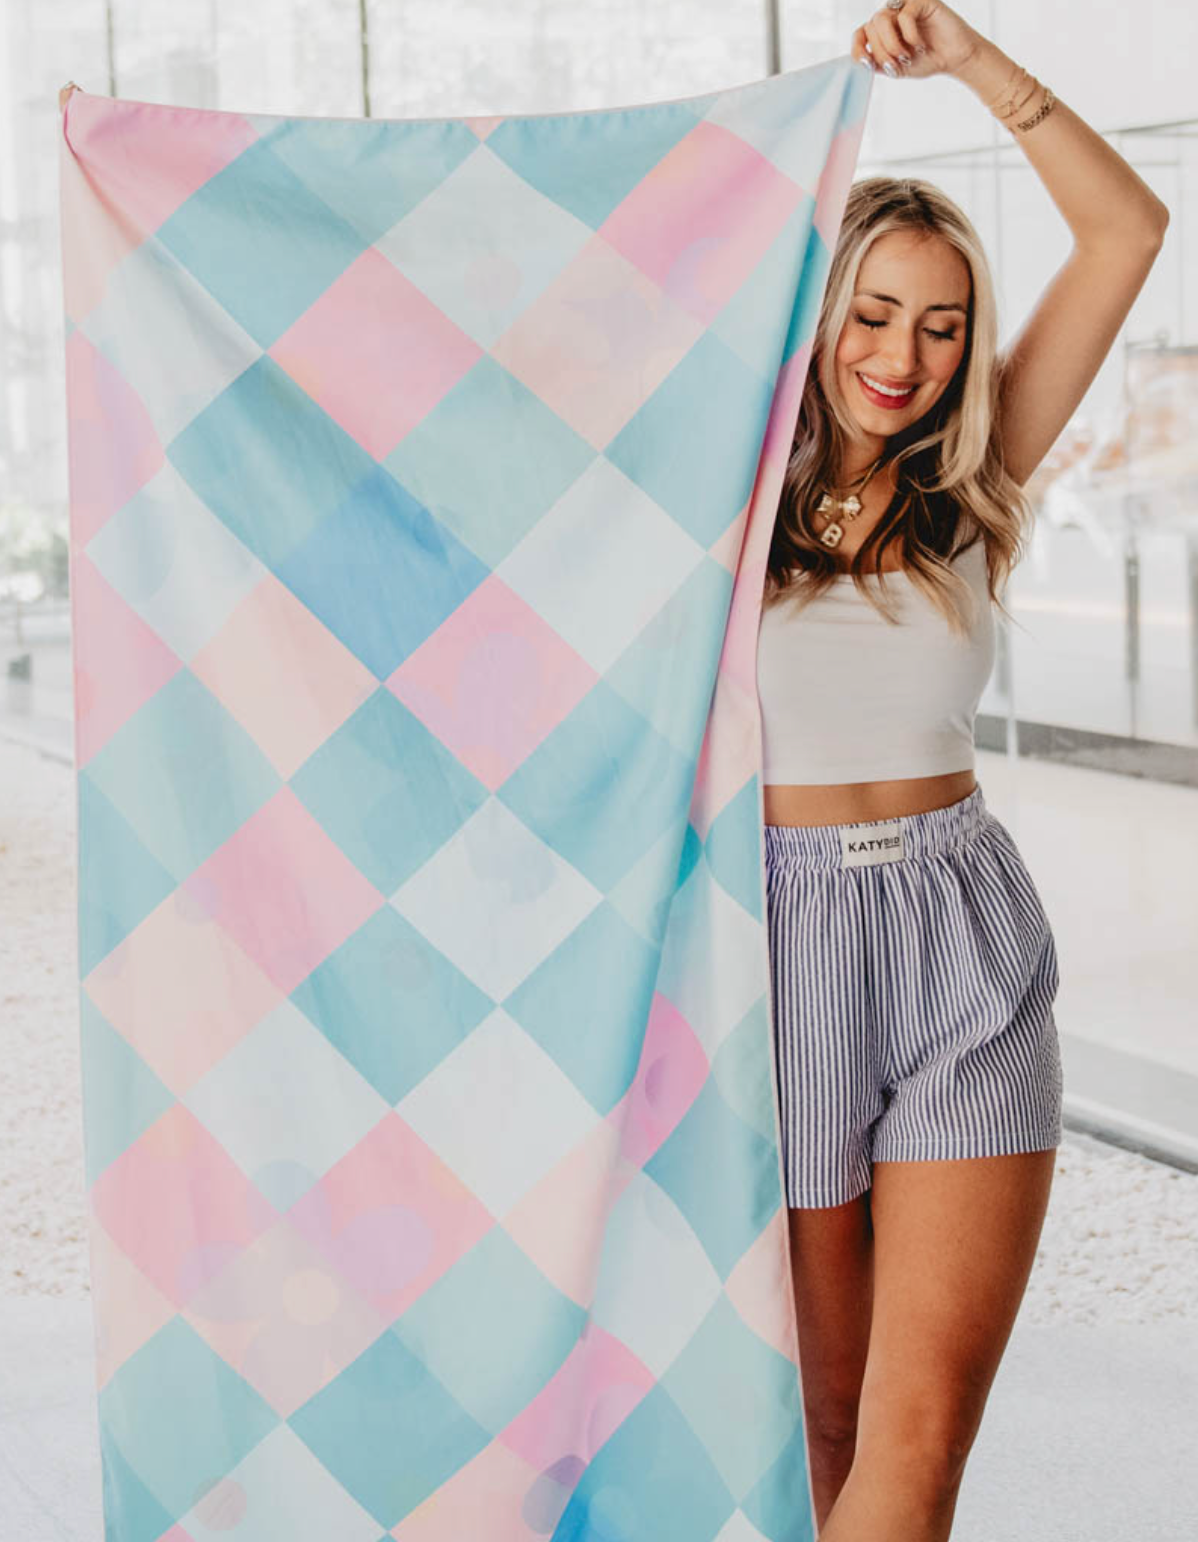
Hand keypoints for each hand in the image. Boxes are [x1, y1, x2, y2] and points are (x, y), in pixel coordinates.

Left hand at [852, 2, 984, 81]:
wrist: (953, 58)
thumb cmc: (926, 61)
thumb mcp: (896, 69)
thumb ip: (878, 64)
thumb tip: (862, 62)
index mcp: (882, 31)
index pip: (859, 34)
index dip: (857, 49)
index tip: (867, 64)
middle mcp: (890, 15)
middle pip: (870, 28)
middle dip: (882, 52)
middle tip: (899, 64)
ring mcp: (904, 6)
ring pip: (881, 19)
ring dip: (891, 44)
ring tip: (907, 56)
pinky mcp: (920, 2)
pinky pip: (904, 15)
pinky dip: (909, 36)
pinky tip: (920, 45)